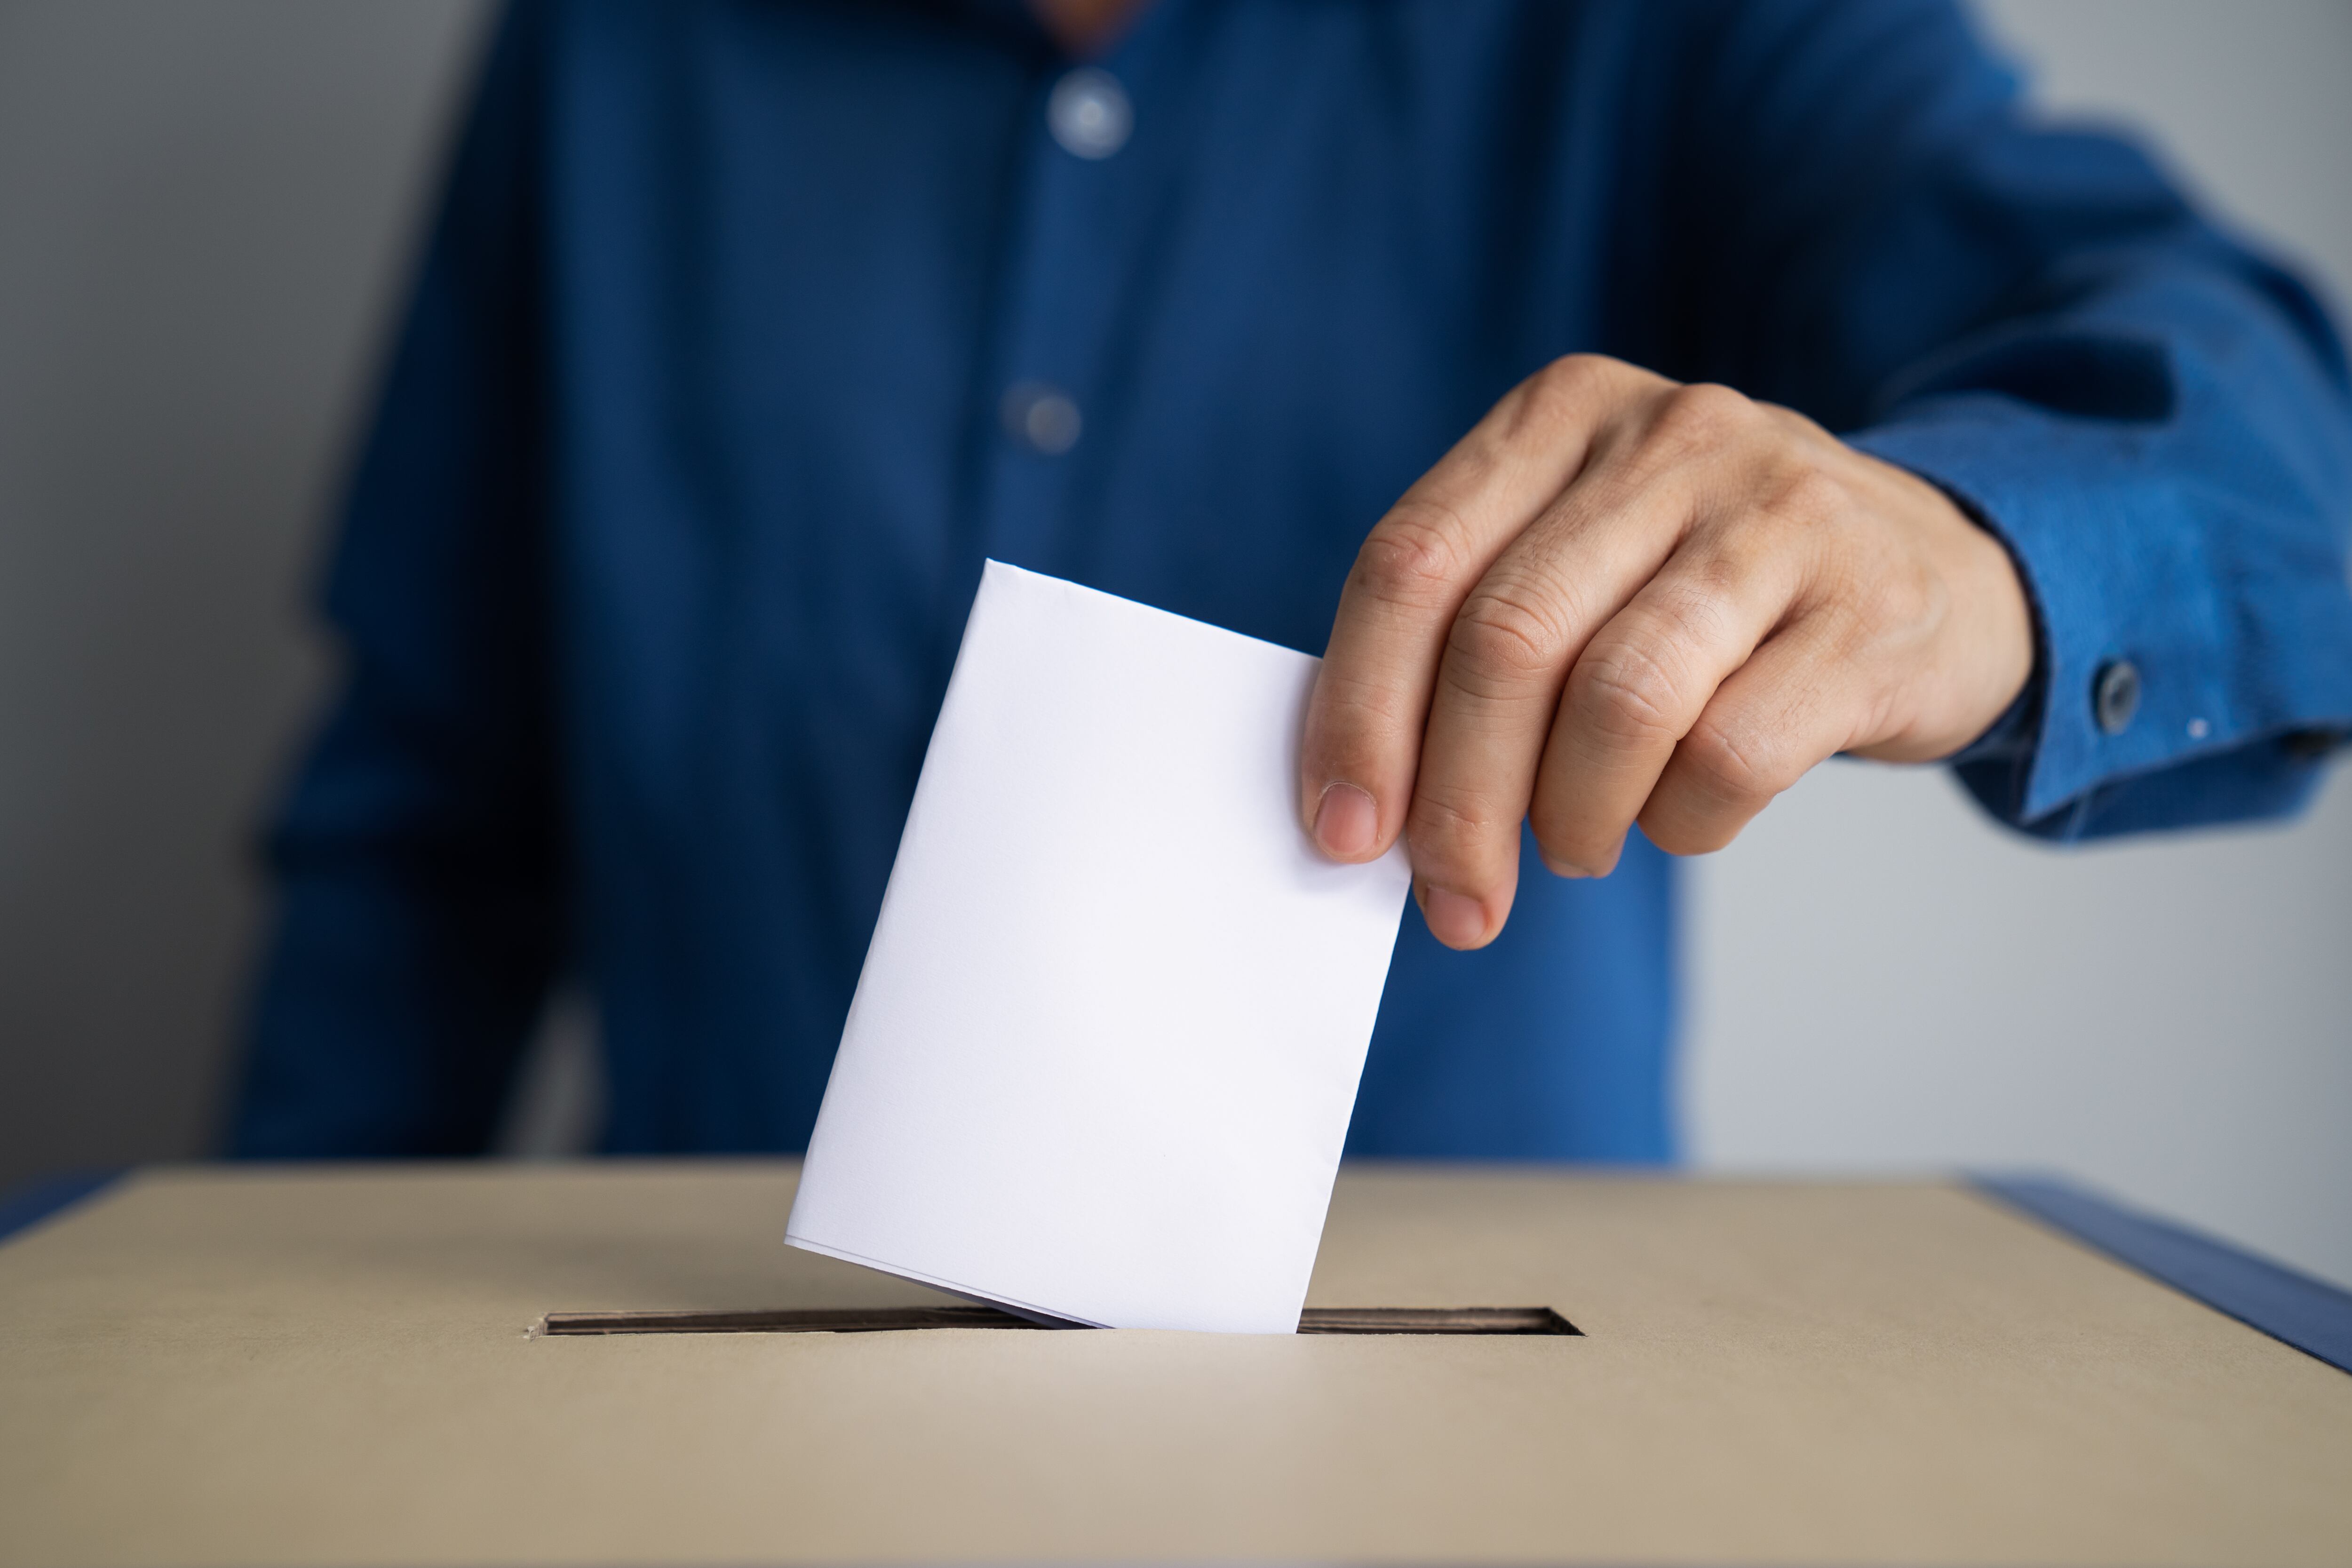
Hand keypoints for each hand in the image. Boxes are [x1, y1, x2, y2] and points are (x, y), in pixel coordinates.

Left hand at [1299, 354, 2032, 948]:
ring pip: (1618, 700)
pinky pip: (1730, 753)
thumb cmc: (1715, 592)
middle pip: (1504, 639)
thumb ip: (1472, 638)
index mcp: (1562, 413)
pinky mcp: (1867, 610)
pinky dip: (1682, 820)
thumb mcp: (1584, 559)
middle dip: (1456, 799)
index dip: (1358, 711)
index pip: (1411, 564)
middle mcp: (1668, 437)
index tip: (1342, 830)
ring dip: (1569, 816)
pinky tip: (1680, 815)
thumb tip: (1364, 801)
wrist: (1943, 569)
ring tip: (1574, 849)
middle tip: (1454, 896)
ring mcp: (1779, 511)